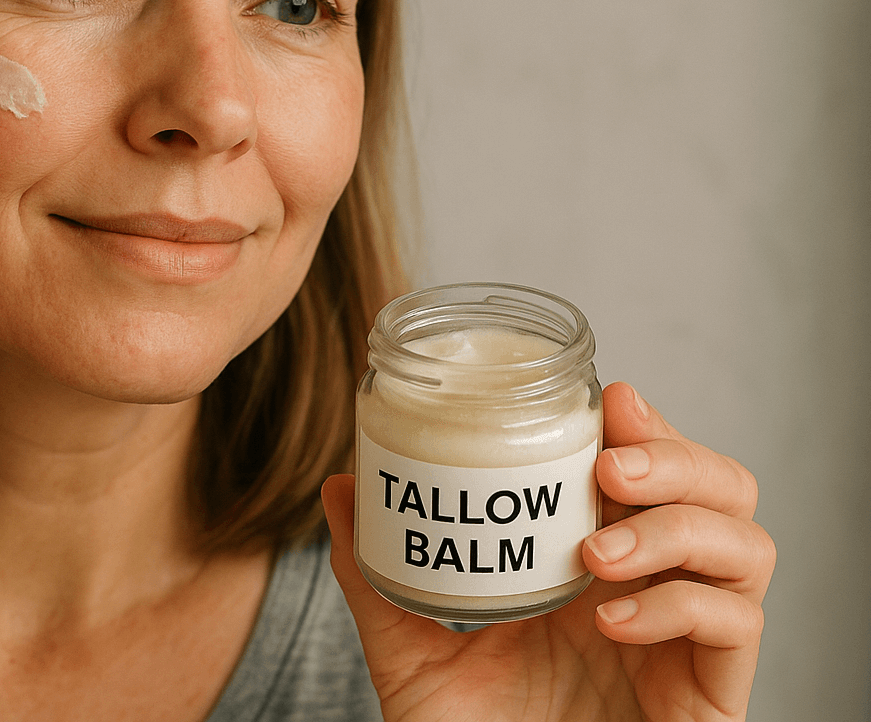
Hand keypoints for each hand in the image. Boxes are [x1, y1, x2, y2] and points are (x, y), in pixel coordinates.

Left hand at [323, 382, 774, 721]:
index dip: (646, 426)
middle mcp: (653, 591)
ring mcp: (689, 643)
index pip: (652, 470)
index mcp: (596, 564)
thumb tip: (341, 486)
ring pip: (746, 545)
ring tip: (598, 551)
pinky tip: (611, 620)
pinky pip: (737, 627)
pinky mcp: (714, 699)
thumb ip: (376, 574)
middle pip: (722, 489)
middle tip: (610, 464)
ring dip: (677, 527)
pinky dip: (678, 608)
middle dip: (677, 458)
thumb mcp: (409, 648)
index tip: (610, 397)